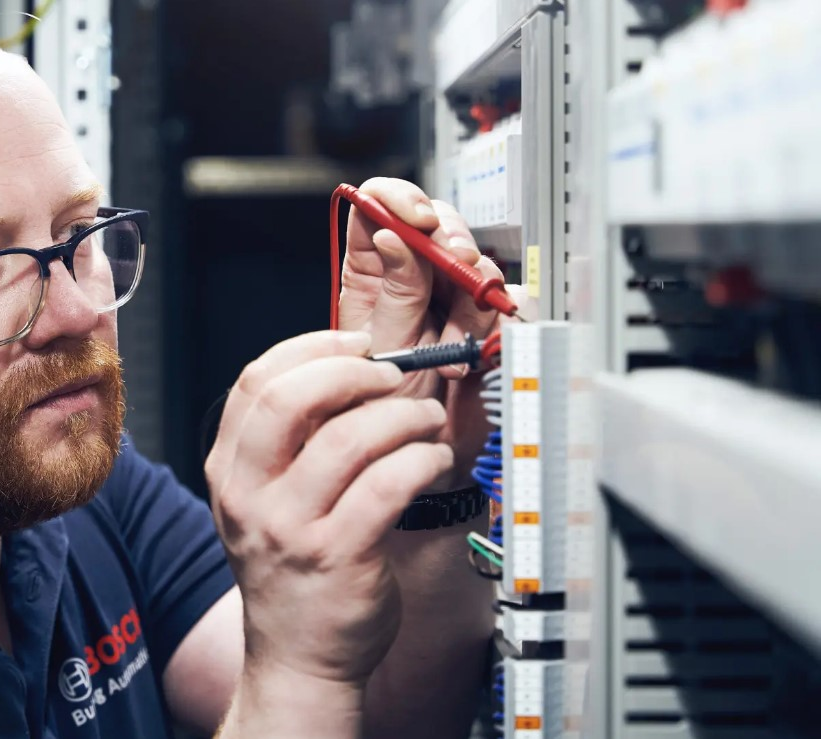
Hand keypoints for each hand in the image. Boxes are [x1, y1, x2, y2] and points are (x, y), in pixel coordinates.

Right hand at [204, 331, 454, 687]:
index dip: (312, 348)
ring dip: (403, 416)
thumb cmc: (294, 572)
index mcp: (229, 471)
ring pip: (350, 438)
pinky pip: (387, 485)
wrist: (298, 659)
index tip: (356, 343)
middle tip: (392, 376)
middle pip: (291, 399)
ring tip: (425, 420)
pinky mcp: (338, 557)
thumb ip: (291, 442)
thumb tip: (349, 371)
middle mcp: (249, 497)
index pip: (256, 382)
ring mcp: (290, 529)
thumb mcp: (266, 501)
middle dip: (354, 372)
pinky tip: (432, 459)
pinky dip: (421, 459)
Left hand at [338, 178, 522, 487]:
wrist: (423, 454)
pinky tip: (481, 342)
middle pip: (437, 221)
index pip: (378, 207)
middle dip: (450, 235)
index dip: (397, 198)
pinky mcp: (487, 320)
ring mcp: (453, 298)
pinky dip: (502, 314)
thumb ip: (390, 293)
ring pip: (477, 257)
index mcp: (372, 275)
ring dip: (473, 289)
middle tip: (455, 258)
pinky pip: (510, 294)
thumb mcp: (379, 349)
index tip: (415, 216)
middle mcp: (413, 279)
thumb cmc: (385, 409)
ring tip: (456, 333)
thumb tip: (390, 235)